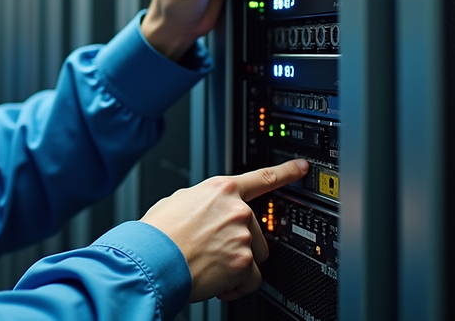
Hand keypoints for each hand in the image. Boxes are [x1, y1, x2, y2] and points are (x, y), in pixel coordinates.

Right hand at [140, 158, 309, 301]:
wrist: (152, 259)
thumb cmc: (158, 233)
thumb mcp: (177, 202)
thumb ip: (203, 202)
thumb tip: (207, 211)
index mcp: (221, 190)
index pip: (262, 177)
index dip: (287, 171)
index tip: (302, 168)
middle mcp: (237, 210)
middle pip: (256, 231)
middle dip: (239, 244)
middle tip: (212, 250)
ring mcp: (242, 236)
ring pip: (253, 256)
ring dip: (237, 265)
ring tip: (209, 265)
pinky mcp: (243, 262)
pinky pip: (250, 280)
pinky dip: (236, 285)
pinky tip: (216, 281)